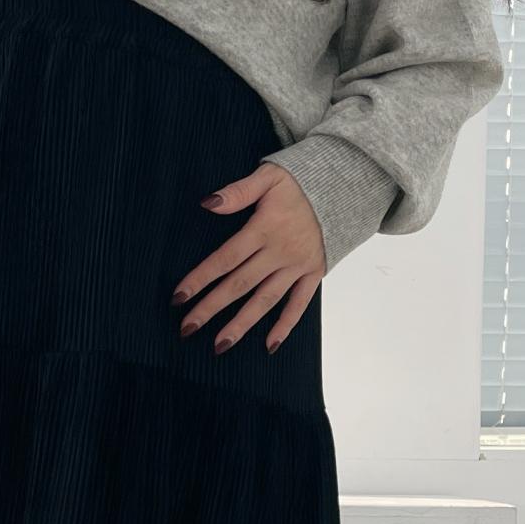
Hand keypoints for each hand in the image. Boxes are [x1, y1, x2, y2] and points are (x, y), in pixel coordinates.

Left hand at [172, 163, 325, 354]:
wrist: (346, 186)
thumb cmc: (301, 181)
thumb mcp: (269, 177)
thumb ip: (238, 192)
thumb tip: (208, 204)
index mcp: (265, 229)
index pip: (226, 258)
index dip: (200, 278)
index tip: (178, 297)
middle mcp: (280, 252)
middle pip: (239, 285)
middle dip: (211, 308)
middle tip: (186, 328)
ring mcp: (298, 266)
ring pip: (266, 300)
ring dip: (242, 324)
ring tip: (220, 345)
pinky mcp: (314, 273)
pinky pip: (299, 304)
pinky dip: (285, 325)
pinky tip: (269, 345)